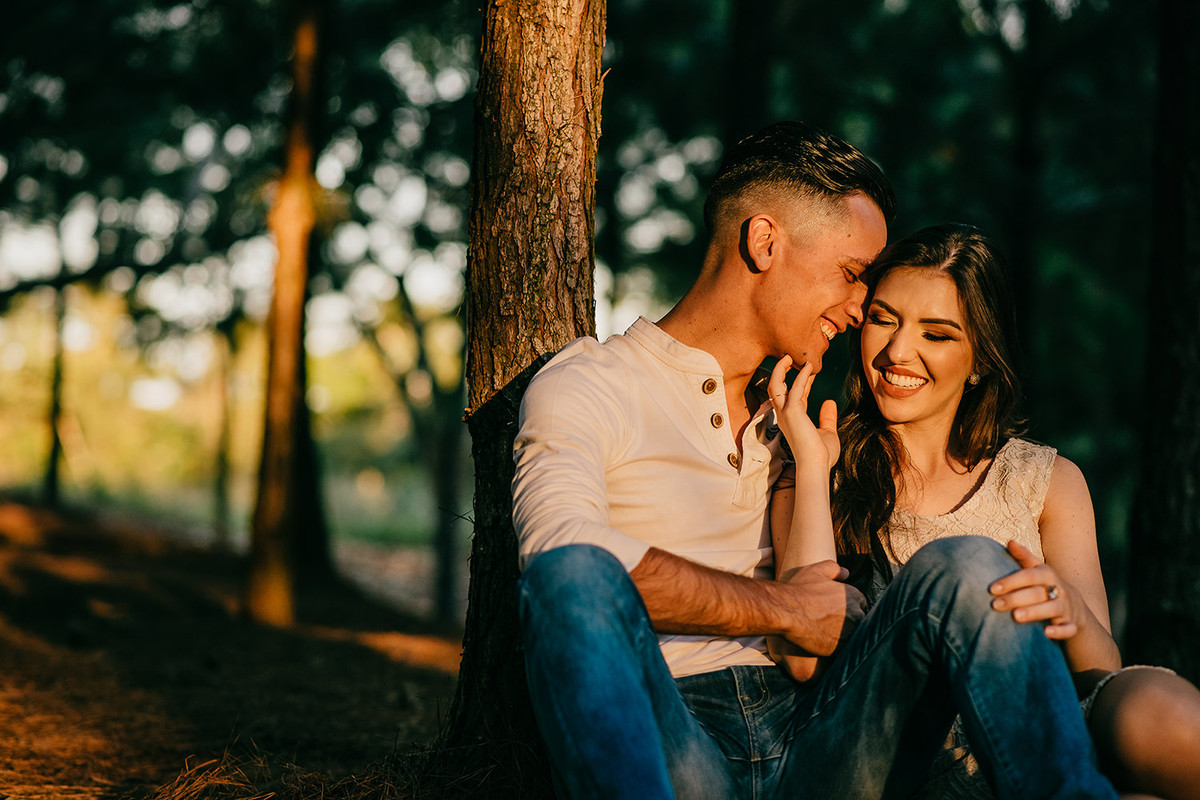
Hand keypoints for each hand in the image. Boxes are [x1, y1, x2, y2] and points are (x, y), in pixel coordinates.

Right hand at [768, 355, 839, 471]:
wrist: (816, 465)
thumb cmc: (820, 454)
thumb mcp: (827, 432)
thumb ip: (827, 416)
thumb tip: (830, 402)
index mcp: (792, 420)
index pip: (793, 395)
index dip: (801, 382)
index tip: (809, 370)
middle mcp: (785, 415)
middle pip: (777, 388)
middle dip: (781, 372)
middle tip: (791, 358)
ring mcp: (785, 413)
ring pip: (776, 385)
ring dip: (782, 370)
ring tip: (791, 356)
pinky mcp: (792, 411)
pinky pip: (795, 388)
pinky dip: (801, 376)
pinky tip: (810, 367)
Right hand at [777, 560, 866, 655]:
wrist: (786, 612)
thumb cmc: (800, 590)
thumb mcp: (815, 571)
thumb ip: (834, 569)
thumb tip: (846, 572)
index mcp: (854, 595)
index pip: (859, 603)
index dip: (847, 607)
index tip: (835, 610)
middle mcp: (857, 613)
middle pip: (857, 620)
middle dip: (847, 621)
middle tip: (829, 622)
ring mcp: (849, 632)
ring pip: (851, 636)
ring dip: (842, 635)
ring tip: (825, 633)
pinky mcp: (840, 647)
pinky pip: (842, 648)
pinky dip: (835, 646)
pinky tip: (822, 641)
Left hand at [989, 540, 1078, 638]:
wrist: (1075, 606)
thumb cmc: (1046, 585)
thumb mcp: (1037, 570)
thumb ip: (1023, 557)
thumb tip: (1009, 541)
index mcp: (1047, 575)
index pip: (1029, 575)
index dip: (1011, 581)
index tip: (992, 588)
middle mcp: (1058, 589)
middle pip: (1037, 592)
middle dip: (1016, 598)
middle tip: (995, 604)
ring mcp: (1066, 607)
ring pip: (1052, 609)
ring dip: (1034, 612)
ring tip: (1016, 616)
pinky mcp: (1072, 624)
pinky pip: (1068, 628)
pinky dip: (1059, 631)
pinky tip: (1046, 633)